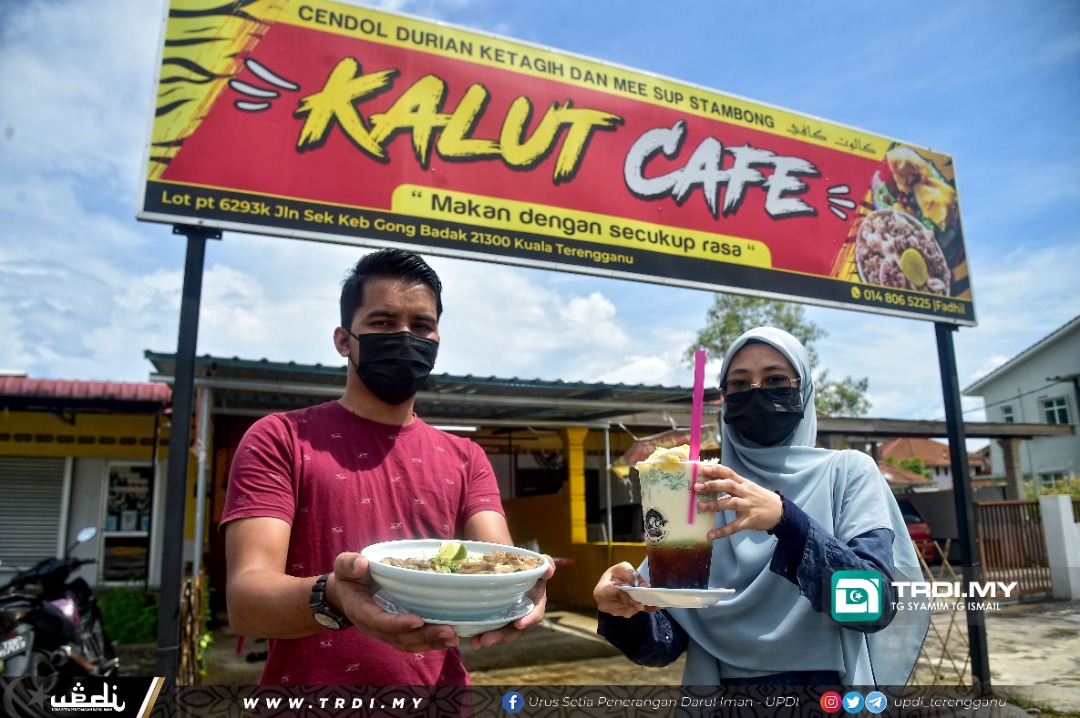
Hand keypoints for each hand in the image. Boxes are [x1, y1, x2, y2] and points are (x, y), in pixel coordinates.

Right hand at [330, 552, 460, 652]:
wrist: (345, 594)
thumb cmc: (348, 577)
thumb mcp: (344, 567)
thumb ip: (349, 564)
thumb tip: (362, 564)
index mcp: (361, 611)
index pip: (380, 621)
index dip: (398, 623)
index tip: (418, 621)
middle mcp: (374, 627)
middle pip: (400, 638)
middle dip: (424, 636)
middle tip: (448, 631)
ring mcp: (385, 632)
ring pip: (409, 644)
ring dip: (432, 643)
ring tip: (454, 638)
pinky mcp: (395, 633)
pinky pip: (413, 642)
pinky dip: (431, 643)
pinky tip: (449, 639)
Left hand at [467, 554, 555, 649]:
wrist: (506, 564)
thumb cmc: (524, 565)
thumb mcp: (535, 562)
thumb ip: (545, 563)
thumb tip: (549, 570)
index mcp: (534, 603)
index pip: (535, 614)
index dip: (529, 620)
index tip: (519, 624)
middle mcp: (520, 614)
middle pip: (513, 630)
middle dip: (501, 637)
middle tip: (486, 640)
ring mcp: (505, 618)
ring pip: (498, 633)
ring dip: (487, 639)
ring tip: (474, 643)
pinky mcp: (492, 617)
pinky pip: (485, 627)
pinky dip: (477, 633)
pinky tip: (467, 637)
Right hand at [593, 562, 659, 617]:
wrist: (611, 584)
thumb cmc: (615, 575)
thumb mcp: (622, 568)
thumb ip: (632, 574)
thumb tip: (644, 587)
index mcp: (601, 591)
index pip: (617, 595)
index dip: (629, 597)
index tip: (642, 601)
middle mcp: (605, 605)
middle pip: (627, 603)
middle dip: (639, 599)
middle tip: (654, 599)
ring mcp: (614, 612)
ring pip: (633, 608)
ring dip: (641, 602)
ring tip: (647, 595)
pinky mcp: (622, 615)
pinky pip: (635, 611)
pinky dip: (642, 605)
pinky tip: (645, 600)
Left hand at [695, 464, 782, 538]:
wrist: (781, 512)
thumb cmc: (761, 499)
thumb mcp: (748, 489)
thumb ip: (732, 488)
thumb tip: (711, 486)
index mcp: (744, 483)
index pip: (729, 473)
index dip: (716, 470)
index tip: (702, 468)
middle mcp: (746, 493)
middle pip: (728, 485)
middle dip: (712, 485)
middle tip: (697, 487)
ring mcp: (748, 506)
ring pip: (730, 503)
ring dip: (714, 505)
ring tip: (700, 506)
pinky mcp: (750, 520)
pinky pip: (735, 526)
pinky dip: (722, 531)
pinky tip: (711, 535)